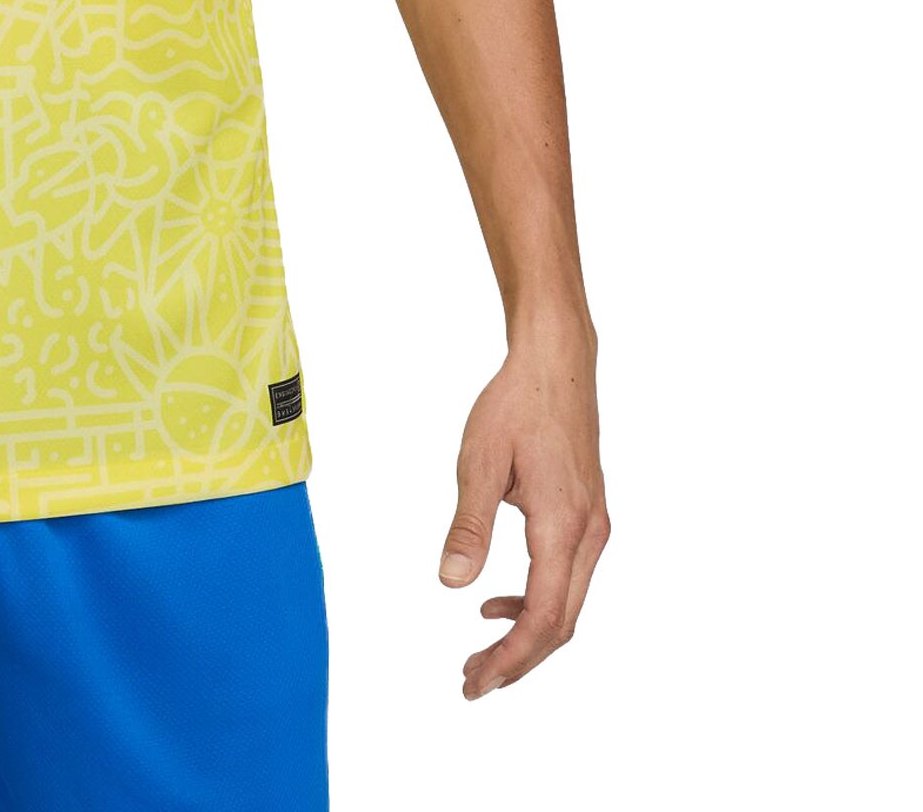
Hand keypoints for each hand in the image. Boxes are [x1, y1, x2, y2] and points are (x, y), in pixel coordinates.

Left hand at [438, 337, 609, 697]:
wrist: (556, 364)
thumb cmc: (515, 405)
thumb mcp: (478, 461)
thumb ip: (469, 526)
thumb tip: (450, 583)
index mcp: (563, 526)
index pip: (542, 616)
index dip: (510, 658)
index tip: (475, 682)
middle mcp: (589, 535)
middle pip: (560, 623)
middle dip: (517, 660)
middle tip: (471, 682)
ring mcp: (595, 527)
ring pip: (568, 604)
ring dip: (526, 634)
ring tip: (479, 652)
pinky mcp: (589, 516)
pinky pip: (568, 578)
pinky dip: (536, 602)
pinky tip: (497, 603)